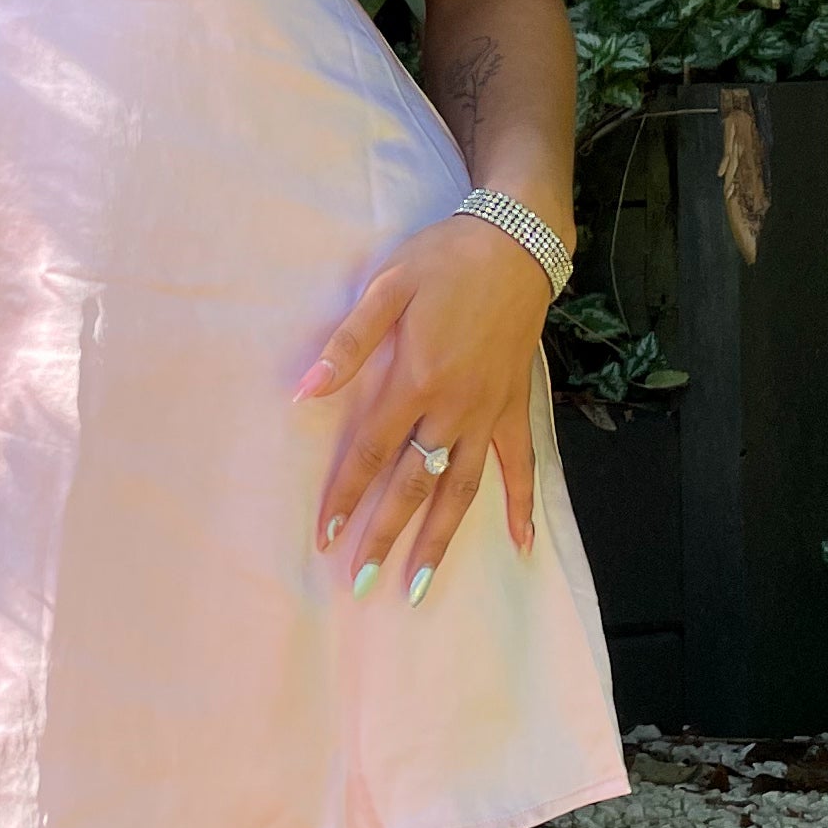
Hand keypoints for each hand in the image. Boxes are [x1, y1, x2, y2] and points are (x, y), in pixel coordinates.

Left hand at [297, 210, 553, 590]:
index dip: (345, 496)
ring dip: (440, 539)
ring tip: (420, 584)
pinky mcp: (515, 407)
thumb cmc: (444, 260)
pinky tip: (521, 544)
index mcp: (416, 380)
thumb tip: (306, 390)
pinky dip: (521, 504)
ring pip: (461, 490)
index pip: (371, 453)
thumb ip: (349, 344)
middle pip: (412, 486)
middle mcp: (453, 409)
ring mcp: (488, 413)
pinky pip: (521, 465)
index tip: (324, 536)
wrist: (515, 242)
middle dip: (384, 536)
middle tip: (360, 582)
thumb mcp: (387, 287)